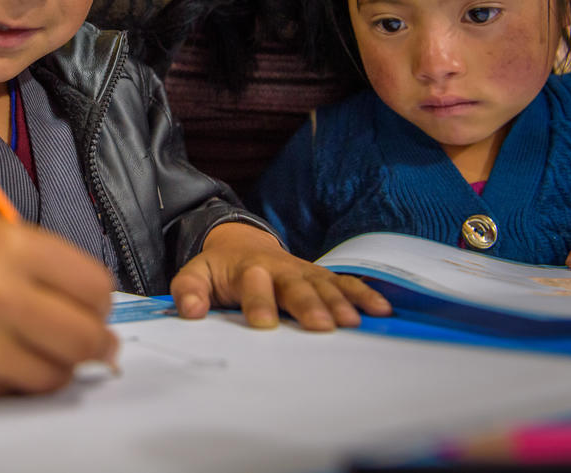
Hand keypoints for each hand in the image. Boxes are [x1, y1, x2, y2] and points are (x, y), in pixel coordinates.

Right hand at [0, 204, 116, 398]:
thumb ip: (40, 261)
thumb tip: (91, 301)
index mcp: (10, 246)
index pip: (94, 285)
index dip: (99, 297)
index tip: (92, 301)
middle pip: (85, 336)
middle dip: (94, 338)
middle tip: (88, 335)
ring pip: (56, 374)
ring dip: (59, 363)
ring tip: (41, 345)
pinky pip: (16, 390)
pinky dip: (19, 378)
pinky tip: (2, 355)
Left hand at [170, 223, 390, 330]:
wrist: (242, 245)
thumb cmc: (220, 269)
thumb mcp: (196, 274)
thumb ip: (188, 291)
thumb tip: (190, 311)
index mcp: (247, 269)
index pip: (252, 284)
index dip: (258, 301)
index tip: (263, 324)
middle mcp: (279, 269)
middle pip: (295, 286)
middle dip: (307, 305)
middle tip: (320, 326)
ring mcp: (303, 272)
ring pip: (323, 286)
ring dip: (339, 303)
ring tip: (352, 323)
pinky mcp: (320, 278)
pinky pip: (345, 284)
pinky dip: (364, 295)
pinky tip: (382, 311)